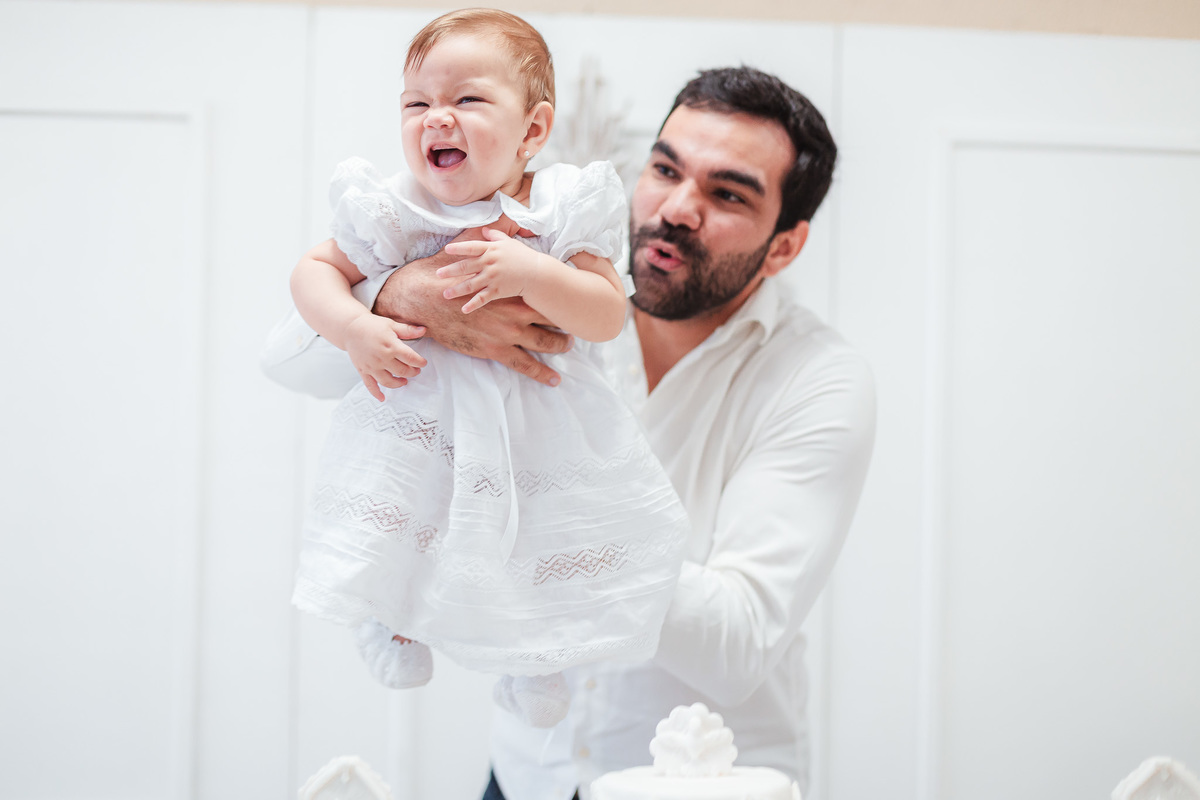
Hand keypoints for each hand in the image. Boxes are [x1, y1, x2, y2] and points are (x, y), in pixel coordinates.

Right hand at [343, 313, 426, 400]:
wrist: (350, 328)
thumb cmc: (372, 325)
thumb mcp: (392, 325)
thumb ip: (408, 330)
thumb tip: (424, 330)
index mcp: (391, 346)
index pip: (411, 358)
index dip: (420, 362)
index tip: (423, 363)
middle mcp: (382, 358)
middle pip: (402, 371)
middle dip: (412, 372)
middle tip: (415, 371)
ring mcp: (372, 366)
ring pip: (388, 381)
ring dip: (399, 383)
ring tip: (404, 381)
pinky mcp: (363, 371)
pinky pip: (370, 386)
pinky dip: (376, 393)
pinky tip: (383, 398)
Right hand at [373, 246, 571, 387]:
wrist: (425, 301)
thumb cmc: (447, 276)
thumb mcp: (472, 250)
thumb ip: (492, 237)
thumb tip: (503, 221)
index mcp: (513, 289)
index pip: (547, 293)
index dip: (562, 296)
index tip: (574, 297)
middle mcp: (516, 312)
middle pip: (552, 319)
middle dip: (567, 322)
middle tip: (579, 324)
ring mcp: (508, 334)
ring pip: (544, 343)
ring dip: (559, 346)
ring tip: (570, 348)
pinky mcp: (496, 351)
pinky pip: (525, 366)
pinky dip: (541, 374)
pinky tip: (554, 380)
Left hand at [440, 228, 543, 313]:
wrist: (537, 273)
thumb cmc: (523, 256)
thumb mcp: (509, 242)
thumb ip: (495, 235)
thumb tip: (484, 230)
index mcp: (491, 249)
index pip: (471, 247)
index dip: (458, 248)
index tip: (447, 250)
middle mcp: (490, 263)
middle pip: (466, 267)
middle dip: (450, 271)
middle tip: (438, 274)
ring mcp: (493, 278)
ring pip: (471, 284)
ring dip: (457, 290)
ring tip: (445, 294)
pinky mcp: (498, 291)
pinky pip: (483, 299)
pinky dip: (473, 305)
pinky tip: (463, 309)